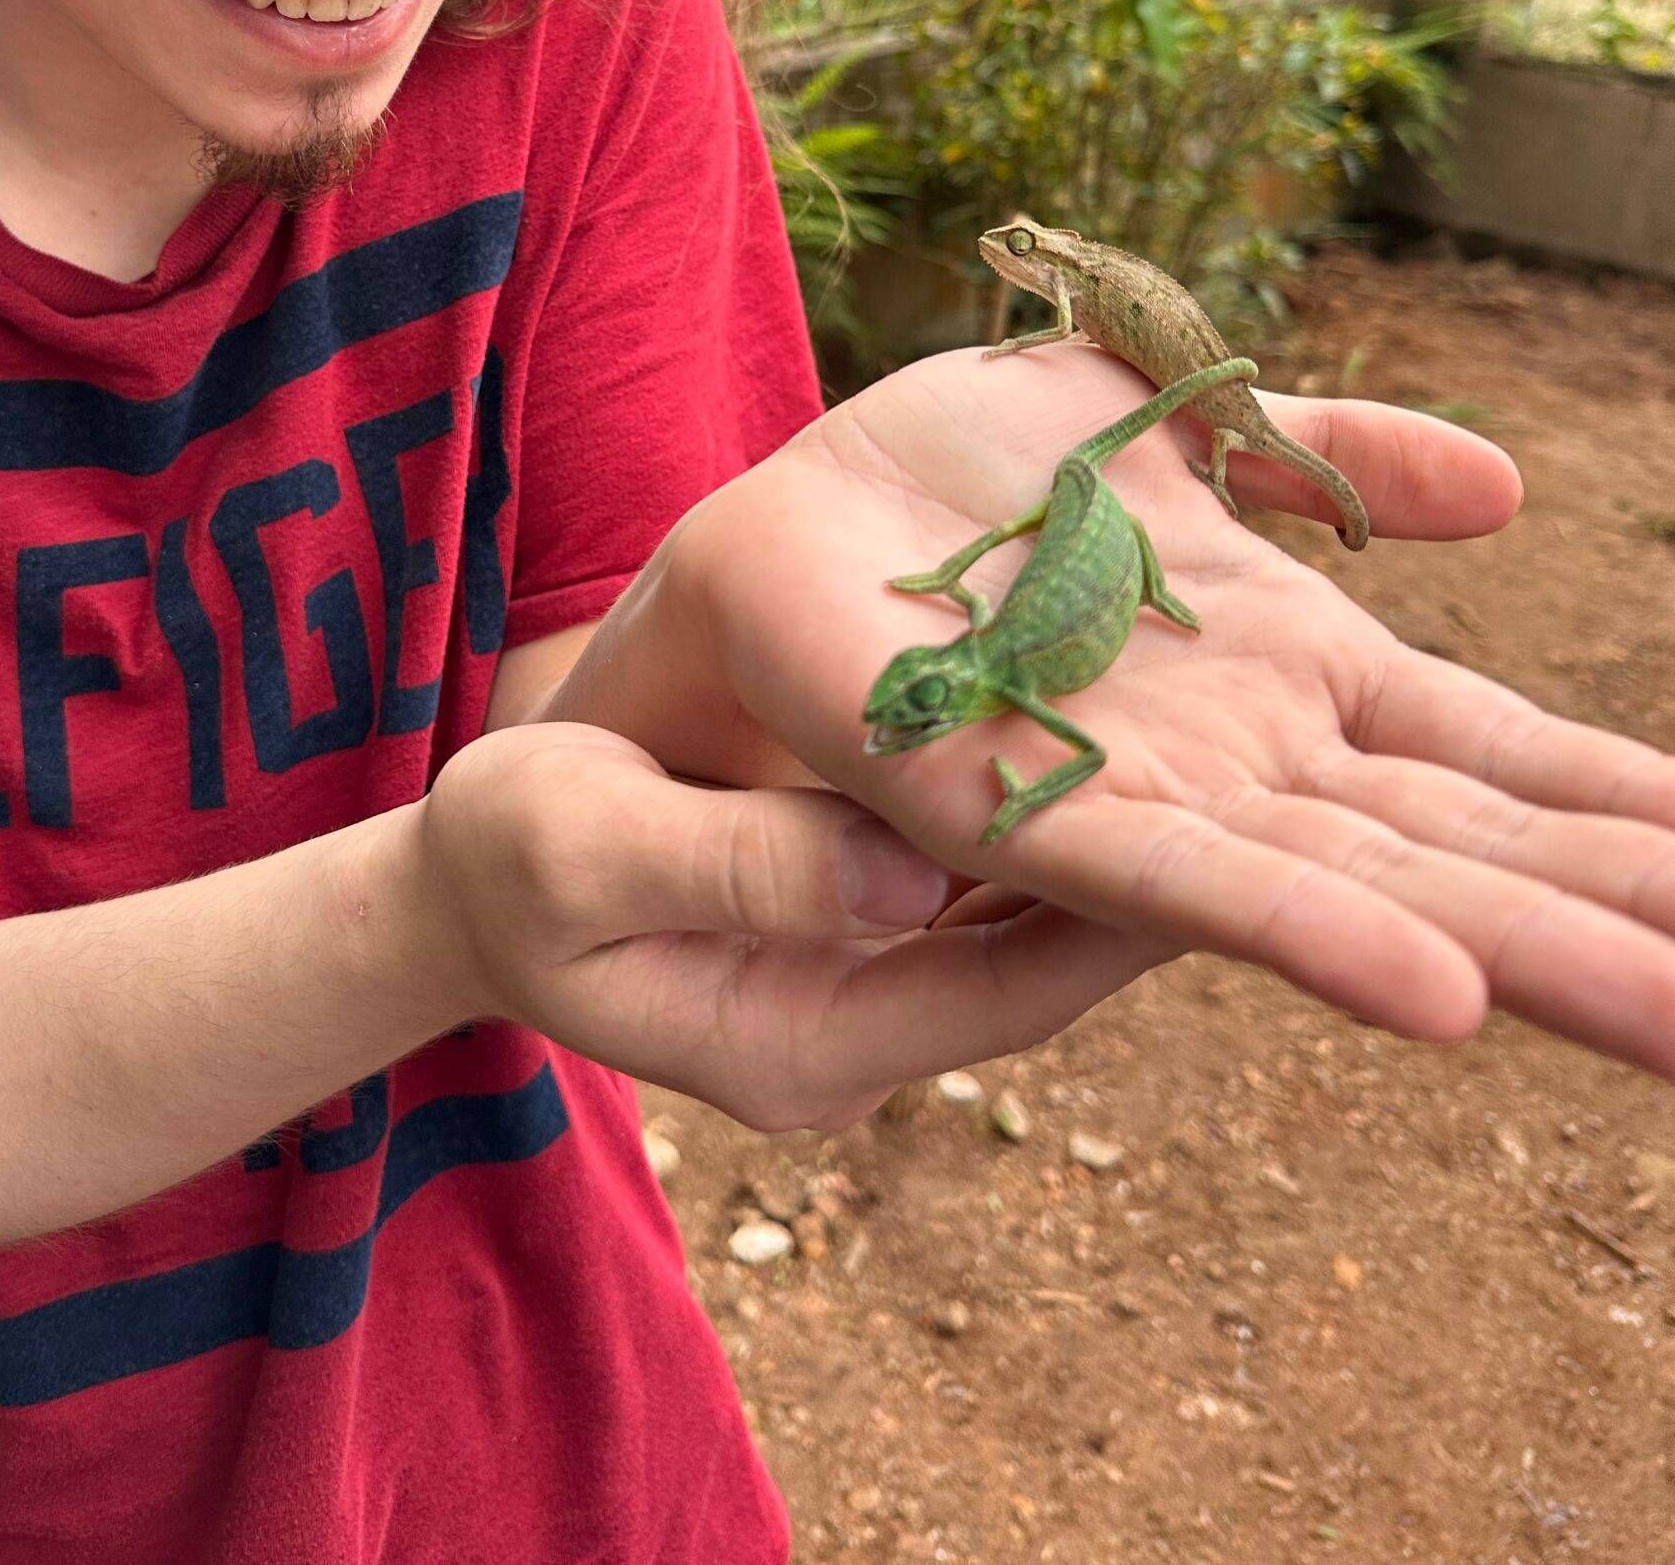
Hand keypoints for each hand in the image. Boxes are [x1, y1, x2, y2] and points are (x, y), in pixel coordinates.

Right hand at [420, 718, 1175, 1130]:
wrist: (471, 882)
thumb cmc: (505, 861)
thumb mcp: (582, 848)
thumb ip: (734, 860)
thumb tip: (908, 870)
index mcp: (807, 1044)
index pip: (1011, 989)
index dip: (1122, 911)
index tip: (1236, 824)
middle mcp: (868, 1031)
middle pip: (1048, 957)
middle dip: (1164, 876)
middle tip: (1282, 766)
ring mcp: (870, 986)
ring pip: (1026, 914)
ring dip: (1114, 833)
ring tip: (1230, 721)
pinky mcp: (865, 931)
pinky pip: (980, 877)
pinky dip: (1035, 808)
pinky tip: (1096, 709)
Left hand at [632, 341, 1674, 1082]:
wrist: (765, 532)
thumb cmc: (967, 491)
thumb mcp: (1173, 425)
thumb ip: (1326, 458)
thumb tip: (1508, 487)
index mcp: (1290, 671)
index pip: (1497, 756)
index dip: (1632, 815)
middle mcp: (1242, 755)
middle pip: (1468, 846)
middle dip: (1628, 919)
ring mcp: (1141, 791)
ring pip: (1364, 889)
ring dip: (1526, 953)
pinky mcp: (1014, 802)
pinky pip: (1183, 885)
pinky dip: (1316, 938)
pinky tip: (1442, 995)